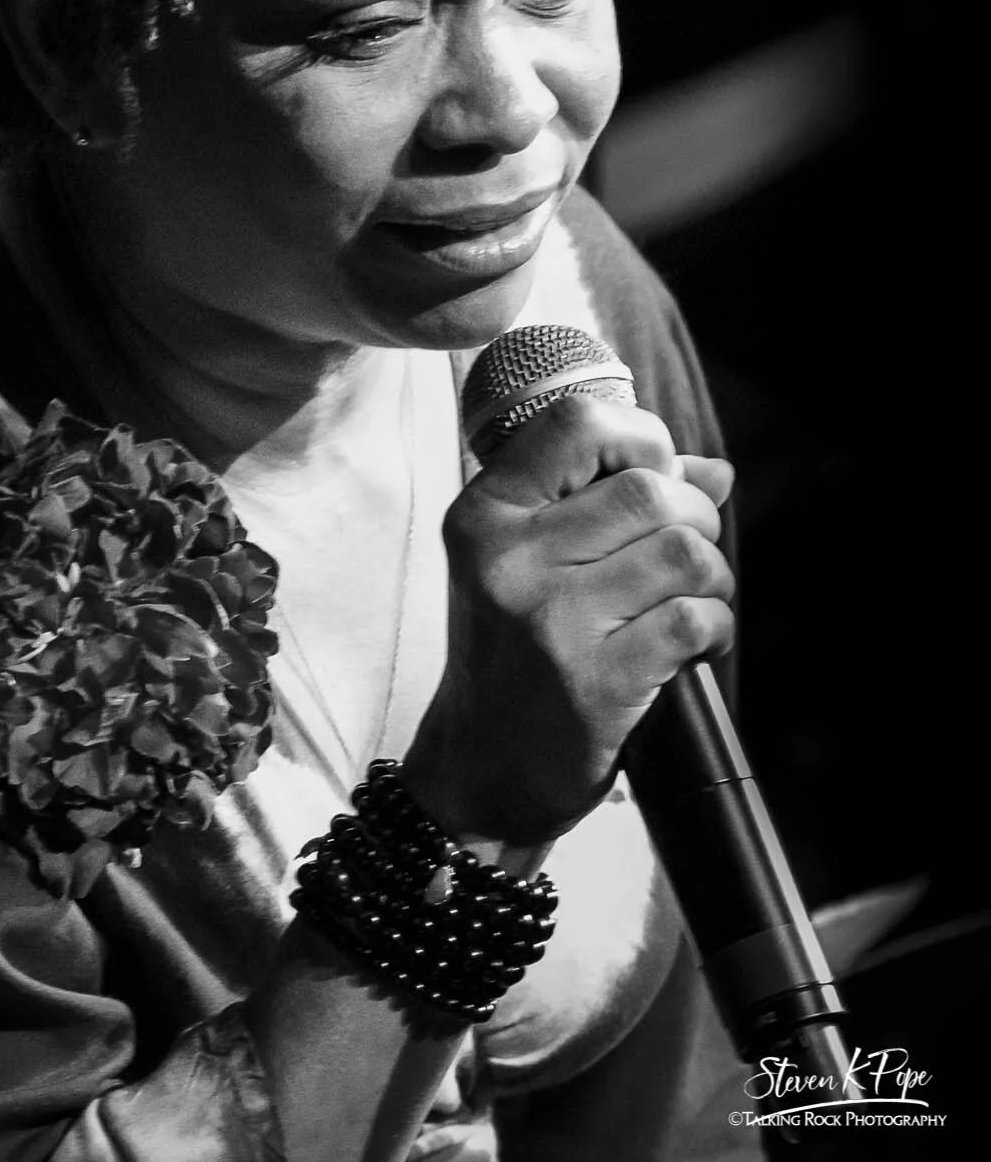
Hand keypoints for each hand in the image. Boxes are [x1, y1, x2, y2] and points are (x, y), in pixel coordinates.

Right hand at [402, 394, 734, 850]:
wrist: (479, 773)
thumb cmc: (512, 657)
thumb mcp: (529, 563)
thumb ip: (608, 501)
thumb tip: (714, 471)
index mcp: (484, 514)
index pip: (575, 422)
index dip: (640, 437)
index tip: (656, 474)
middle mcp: (508, 558)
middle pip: (647, 488)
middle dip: (696, 516)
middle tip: (688, 554)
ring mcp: (550, 620)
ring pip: (682, 550)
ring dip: (713, 574)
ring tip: (695, 599)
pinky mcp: (594, 681)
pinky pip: (692, 619)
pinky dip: (716, 626)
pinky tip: (697, 644)